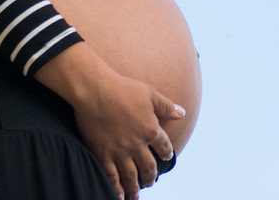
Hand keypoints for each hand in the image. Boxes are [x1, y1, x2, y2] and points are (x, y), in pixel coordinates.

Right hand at [36, 45, 183, 198]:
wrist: (96, 92)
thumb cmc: (124, 89)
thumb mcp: (150, 94)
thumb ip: (166, 106)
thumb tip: (182, 113)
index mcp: (151, 129)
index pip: (163, 146)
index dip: (166, 152)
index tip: (167, 157)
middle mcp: (137, 144)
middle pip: (148, 166)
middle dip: (151, 176)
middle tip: (150, 182)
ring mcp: (120, 152)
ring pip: (131, 176)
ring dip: (135, 188)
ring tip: (136, 195)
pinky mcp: (103, 154)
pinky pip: (111, 176)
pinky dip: (116, 188)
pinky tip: (118, 195)